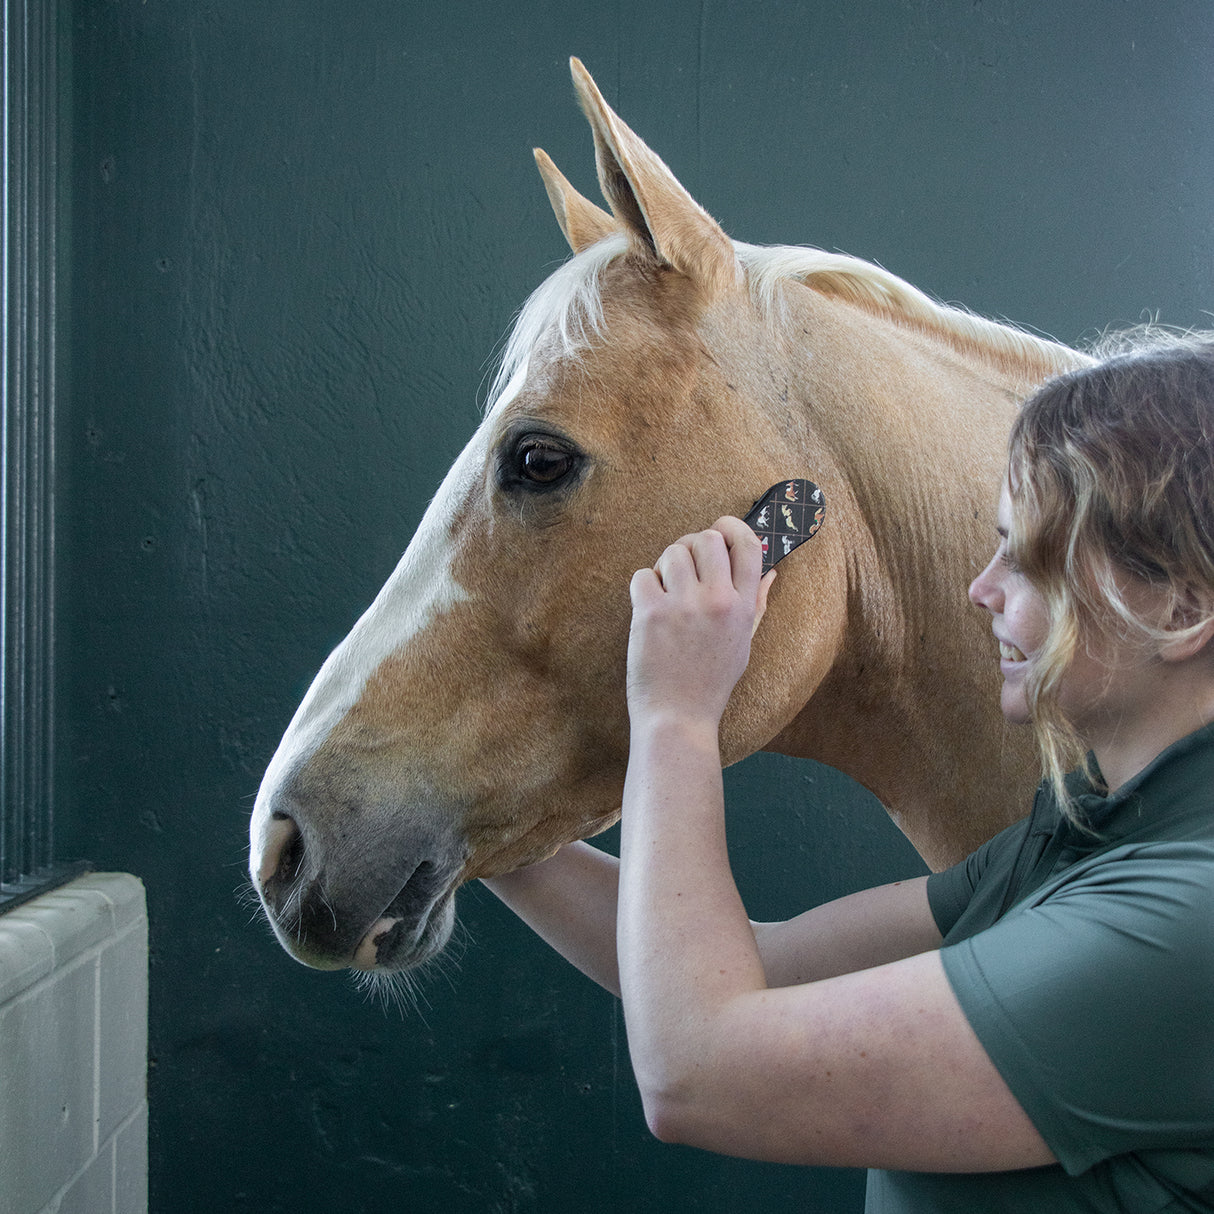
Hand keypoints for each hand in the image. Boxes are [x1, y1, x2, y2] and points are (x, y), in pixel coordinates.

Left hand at [626, 517, 774, 730]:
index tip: (721, 528)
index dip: (733, 527)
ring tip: (667, 594)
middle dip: (692, 546)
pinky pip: (643, 574)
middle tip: (684, 568)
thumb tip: (772, 571)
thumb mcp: (744, 644)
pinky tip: (650, 608)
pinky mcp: (650, 613)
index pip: (748, 545)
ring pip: (672, 552)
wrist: (677, 718)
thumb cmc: (710, 683)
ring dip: (666, 567)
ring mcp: (683, 606)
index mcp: (742, 607)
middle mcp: (717, 601)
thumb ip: (756, 604)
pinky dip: (644, 586)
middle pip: (706, 538)